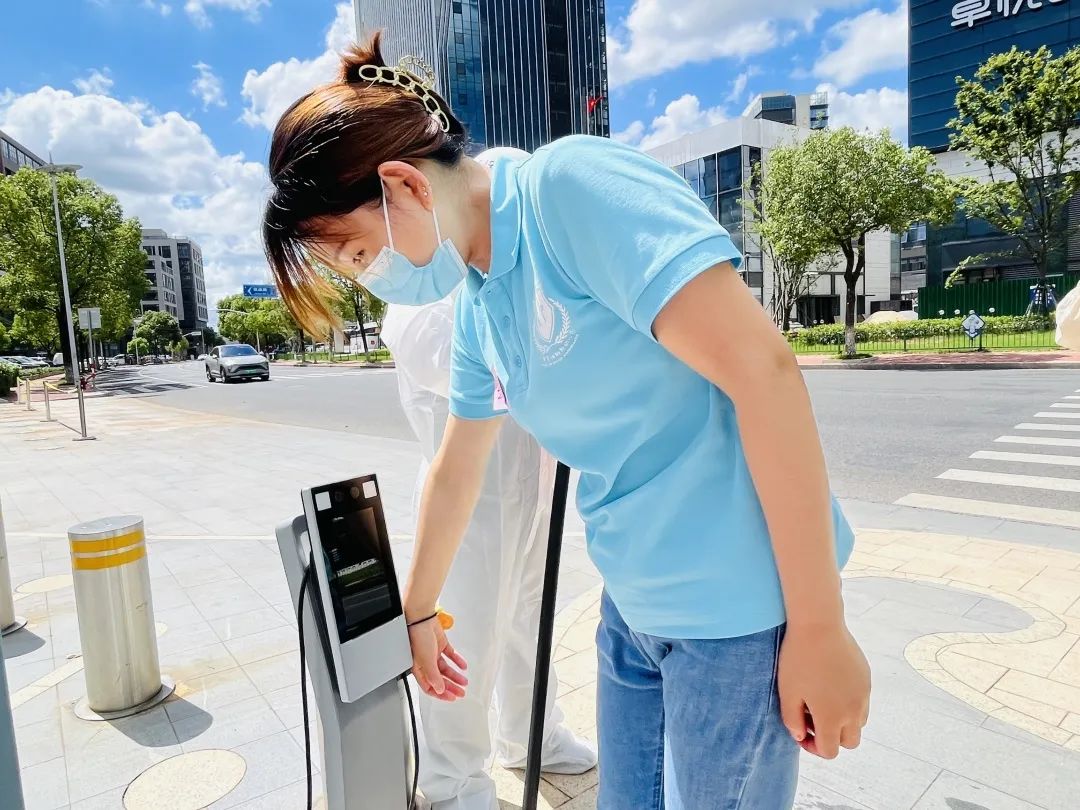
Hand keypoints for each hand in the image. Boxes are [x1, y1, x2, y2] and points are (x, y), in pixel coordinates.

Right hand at [408, 617, 467, 701]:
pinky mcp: (440, 644)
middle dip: (450, 687)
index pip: (429, 686)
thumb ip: (433, 676)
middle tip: (461, 693)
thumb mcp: (426, 660)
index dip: (440, 694)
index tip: (451, 698)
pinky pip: (450, 655)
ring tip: (464, 681)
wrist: (421, 618)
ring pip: (446, 668)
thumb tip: (440, 689)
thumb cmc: (417, 636)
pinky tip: (463, 666)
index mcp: (419, 668)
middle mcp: (425, 662)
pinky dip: (457, 661)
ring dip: (455, 676)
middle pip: (439, 679)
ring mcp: (433, 653)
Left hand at [778, 622, 869, 758]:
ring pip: (859, 723)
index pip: (829, 751)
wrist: (819, 625)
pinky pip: (862, 701)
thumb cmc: (798, 658)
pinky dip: (850, 703)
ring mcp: (863, 694)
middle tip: (812, 718)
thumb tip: (801, 736)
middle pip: (850, 742)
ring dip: (843, 721)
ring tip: (822, 700)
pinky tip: (830, 683)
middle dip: (832, 738)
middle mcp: (853, 710)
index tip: (802, 731)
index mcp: (832, 717)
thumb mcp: (787, 692)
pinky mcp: (866, 679)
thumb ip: (792, 720)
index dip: (813, 748)